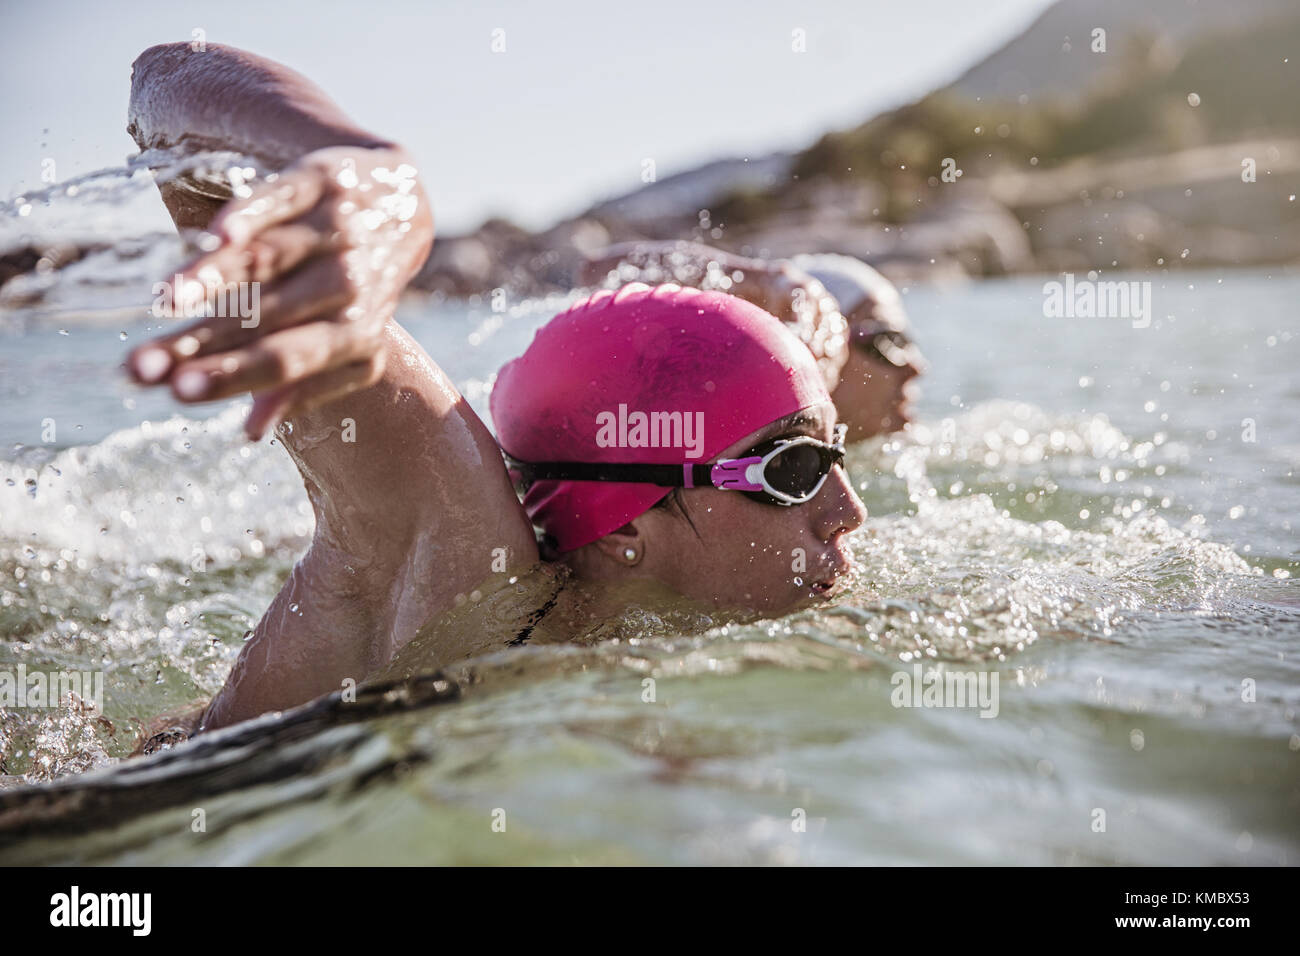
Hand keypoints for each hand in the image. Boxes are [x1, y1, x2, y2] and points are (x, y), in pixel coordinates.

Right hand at [127, 145, 433, 439]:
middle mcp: (352, 286)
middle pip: (268, 316)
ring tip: (164, 301)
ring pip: (270, 259)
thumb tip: (250, 432)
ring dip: (215, 279)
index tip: (179, 392)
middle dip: (203, 343)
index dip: (235, 375)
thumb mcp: (346, 341)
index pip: (287, 360)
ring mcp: (339, 232)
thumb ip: (300, 384)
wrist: (404, 205)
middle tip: (141, 366)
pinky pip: (283, 200)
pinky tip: (220, 234)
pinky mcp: (323, 182)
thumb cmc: (355, 290)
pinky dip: (253, 215)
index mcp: (356, 334)